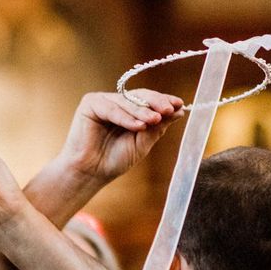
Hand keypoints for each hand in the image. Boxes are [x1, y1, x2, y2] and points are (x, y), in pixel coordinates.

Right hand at [56, 90, 183, 183]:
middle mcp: (116, 102)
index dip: (164, 101)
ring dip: (142, 111)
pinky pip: (111, 108)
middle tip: (169, 109)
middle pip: (139, 96)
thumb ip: (157, 127)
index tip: (180, 105)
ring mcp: (102, 101)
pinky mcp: (90, 104)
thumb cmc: (114, 160)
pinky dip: (125, 117)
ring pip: (127, 102)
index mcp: (128, 110)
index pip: (148, 100)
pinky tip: (138, 126)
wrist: (91, 173)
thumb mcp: (142, 143)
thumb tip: (179, 110)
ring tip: (155, 120)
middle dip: (156, 102)